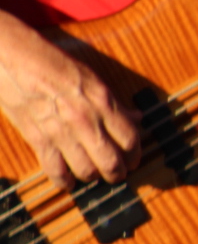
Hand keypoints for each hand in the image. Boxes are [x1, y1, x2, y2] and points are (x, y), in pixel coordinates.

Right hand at [0, 14, 142, 188]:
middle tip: (119, 175)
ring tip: (95, 176)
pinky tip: (68, 182)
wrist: (16, 61)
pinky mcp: (38, 139)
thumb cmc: (55, 65)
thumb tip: (135, 118)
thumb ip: (115, 103)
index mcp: (103, 102)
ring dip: (93, 177)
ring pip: (85, 170)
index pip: (130, 139)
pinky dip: (63, 181)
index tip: (135, 160)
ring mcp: (61, 132)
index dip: (136, 154)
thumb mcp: (94, 79)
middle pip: (110, 161)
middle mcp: (85, 121)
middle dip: (118, 173)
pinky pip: (55, 169)